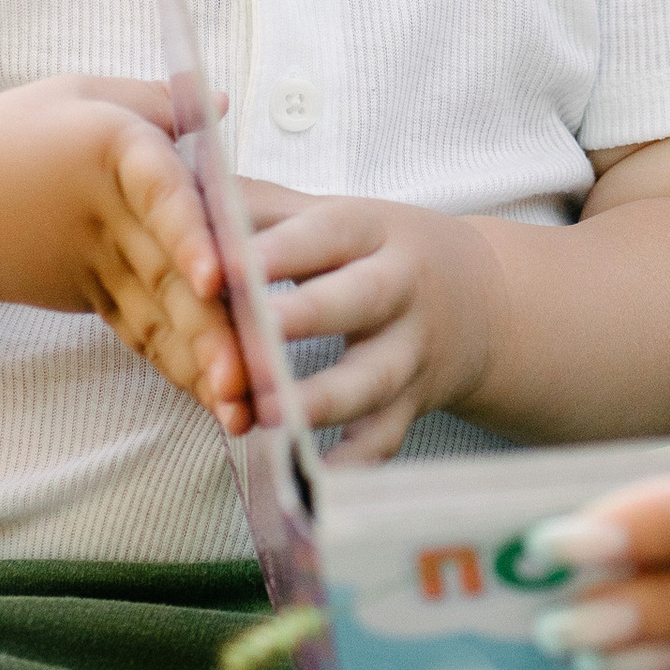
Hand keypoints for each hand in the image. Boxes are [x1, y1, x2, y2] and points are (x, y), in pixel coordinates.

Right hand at [0, 76, 247, 429]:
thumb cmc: (14, 135)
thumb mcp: (78, 96)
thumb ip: (155, 101)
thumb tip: (223, 103)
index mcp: (111, 151)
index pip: (157, 193)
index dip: (187, 233)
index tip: (214, 278)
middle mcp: (107, 216)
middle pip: (165, 272)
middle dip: (210, 326)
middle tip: (253, 373)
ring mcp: (98, 266)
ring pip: (158, 315)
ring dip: (203, 361)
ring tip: (246, 407)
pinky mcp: (94, 298)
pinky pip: (143, 333)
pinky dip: (182, 366)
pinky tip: (221, 401)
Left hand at [244, 183, 499, 460]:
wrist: (486, 300)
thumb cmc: (382, 251)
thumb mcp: (339, 214)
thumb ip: (262, 204)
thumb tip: (183, 183)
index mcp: (370, 230)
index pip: (324, 234)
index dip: (277, 249)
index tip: (224, 264)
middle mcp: (399, 287)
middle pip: (355, 300)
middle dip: (303, 319)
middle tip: (249, 339)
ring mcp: (410, 350)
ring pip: (370, 378)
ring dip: (321, 400)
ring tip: (271, 418)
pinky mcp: (413, 405)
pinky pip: (385, 439)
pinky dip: (352, 465)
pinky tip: (312, 486)